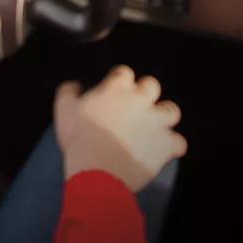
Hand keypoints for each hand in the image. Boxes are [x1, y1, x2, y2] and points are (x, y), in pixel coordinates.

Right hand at [54, 65, 187, 192]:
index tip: (112, 93)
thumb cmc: (79, 137)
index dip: (119, 82)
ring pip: (171, 111)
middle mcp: (141, 99)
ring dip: (163, 117)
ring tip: (154, 128)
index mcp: (117, 87)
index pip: (123, 74)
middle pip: (151, 86)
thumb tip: (76, 85)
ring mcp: (157, 121)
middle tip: (134, 109)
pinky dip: (171, 147)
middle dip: (145, 94)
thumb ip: (69, 91)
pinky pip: (178, 143)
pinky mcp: (166, 144)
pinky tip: (161, 152)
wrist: (98, 169)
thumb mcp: (64, 109)